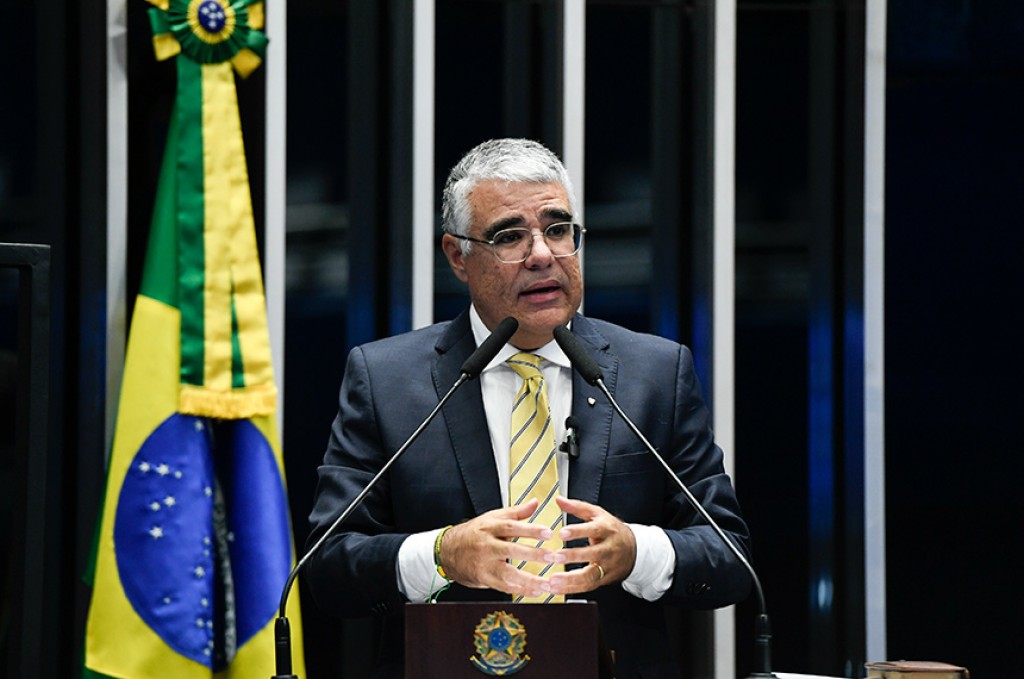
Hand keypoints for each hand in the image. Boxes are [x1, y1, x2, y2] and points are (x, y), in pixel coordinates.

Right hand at [437, 498, 557, 597]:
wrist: (448, 551)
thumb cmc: (473, 533)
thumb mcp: (492, 518)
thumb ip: (516, 512)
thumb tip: (535, 502)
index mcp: (490, 527)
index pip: (511, 527)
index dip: (530, 529)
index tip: (548, 533)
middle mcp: (486, 545)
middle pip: (511, 550)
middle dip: (533, 554)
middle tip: (552, 557)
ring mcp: (484, 563)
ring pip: (507, 573)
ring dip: (529, 580)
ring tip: (547, 583)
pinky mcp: (483, 578)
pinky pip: (503, 586)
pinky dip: (519, 590)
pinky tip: (535, 591)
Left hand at [543, 496, 636, 595]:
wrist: (633, 549)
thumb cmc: (610, 529)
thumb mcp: (597, 514)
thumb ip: (577, 507)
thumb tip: (559, 499)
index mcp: (606, 529)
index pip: (593, 530)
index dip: (577, 531)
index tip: (561, 533)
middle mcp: (608, 549)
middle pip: (593, 554)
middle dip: (574, 556)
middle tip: (555, 556)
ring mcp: (607, 566)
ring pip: (591, 575)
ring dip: (571, 580)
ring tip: (553, 580)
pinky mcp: (604, 579)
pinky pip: (587, 586)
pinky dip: (571, 589)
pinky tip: (556, 589)